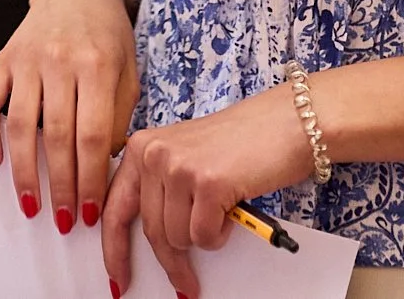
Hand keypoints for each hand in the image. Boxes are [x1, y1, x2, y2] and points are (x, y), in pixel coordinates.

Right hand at [0, 0, 136, 239]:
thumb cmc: (110, 39)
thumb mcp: (128, 71)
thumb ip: (119, 116)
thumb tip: (103, 168)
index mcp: (98, 66)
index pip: (94, 135)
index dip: (90, 178)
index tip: (90, 212)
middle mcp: (61, 61)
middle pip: (58, 136)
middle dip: (61, 185)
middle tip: (62, 221)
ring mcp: (27, 58)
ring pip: (22, 125)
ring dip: (25, 172)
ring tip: (31, 205)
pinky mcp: (4, 57)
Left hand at [100, 89, 313, 297]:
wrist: (288, 121)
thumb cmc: (243, 142)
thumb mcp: (185, 157)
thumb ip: (160, 188)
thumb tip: (150, 236)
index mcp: (142, 146)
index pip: (115, 208)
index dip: (114, 249)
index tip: (117, 276)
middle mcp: (154, 153)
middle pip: (152, 232)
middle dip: (172, 262)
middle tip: (185, 283)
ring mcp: (179, 167)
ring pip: (178, 238)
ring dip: (204, 236)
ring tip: (221, 211)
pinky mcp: (207, 183)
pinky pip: (205, 237)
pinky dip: (221, 234)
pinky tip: (232, 209)